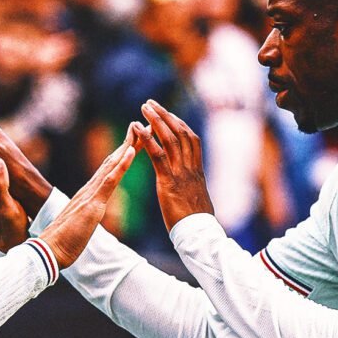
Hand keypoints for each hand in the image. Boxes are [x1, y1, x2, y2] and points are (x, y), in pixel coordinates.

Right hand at [38, 129, 140, 267]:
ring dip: (129, 145)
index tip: (135, 140)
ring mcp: (90, 194)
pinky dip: (122, 164)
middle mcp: (89, 189)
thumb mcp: (80, 226)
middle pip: (112, 161)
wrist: (48, 252)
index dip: (122, 154)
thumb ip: (84, 217)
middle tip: (144, 125)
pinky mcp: (92, 204)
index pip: (108, 170)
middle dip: (129, 142)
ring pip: (113, 164)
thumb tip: (88, 216)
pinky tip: (132, 150)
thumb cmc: (62, 243)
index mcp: (87, 194)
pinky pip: (110, 180)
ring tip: (142, 129)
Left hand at [135, 99, 214, 230]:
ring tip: (144, 107)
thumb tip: (194, 185)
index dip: (180, 124)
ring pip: (170, 139)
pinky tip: (137, 128)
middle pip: (181, 133)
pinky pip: (158, 156)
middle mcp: (190, 168)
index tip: (169, 114)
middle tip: (151, 103)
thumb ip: (193, 187)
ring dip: (156, 120)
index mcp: (197, 171)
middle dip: (165, 115)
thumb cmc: (198, 222)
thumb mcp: (199, 199)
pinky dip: (147, 139)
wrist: (199, 234)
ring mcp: (181, 173)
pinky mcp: (168, 182)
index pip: (191, 140)